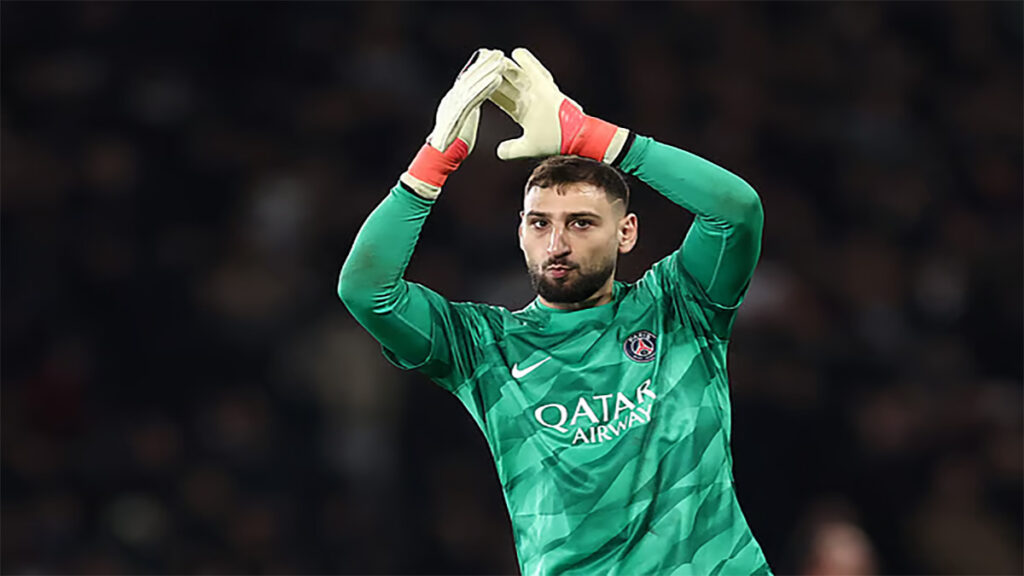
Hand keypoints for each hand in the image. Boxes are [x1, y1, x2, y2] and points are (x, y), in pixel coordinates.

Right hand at [401, 48, 504, 198]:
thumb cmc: (452, 147)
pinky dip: (485, 87)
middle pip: (469, 78)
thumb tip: (472, 105)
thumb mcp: (462, 125)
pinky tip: (498, 79)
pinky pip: (473, 98)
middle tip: (498, 53)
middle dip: (484, 64)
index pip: (467, 81)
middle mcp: (450, 100)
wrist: (439, 158)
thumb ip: (466, 113)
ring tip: (501, 61)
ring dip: (487, 71)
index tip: (492, 58)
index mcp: (452, 102)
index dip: (479, 69)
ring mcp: (452, 105)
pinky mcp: (457, 114)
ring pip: (472, 84)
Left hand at [489, 48, 628, 162]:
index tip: (476, 84)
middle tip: (479, 63)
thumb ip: (513, 149)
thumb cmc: (556, 142)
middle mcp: (530, 99)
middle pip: (506, 84)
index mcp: (523, 111)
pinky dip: (527, 62)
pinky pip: (536, 72)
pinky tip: (516, 52)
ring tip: (491, 55)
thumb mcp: (528, 146)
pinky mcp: (548, 88)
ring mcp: (539, 92)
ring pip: (517, 76)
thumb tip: (498, 152)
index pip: (501, 99)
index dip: (489, 92)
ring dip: (504, 66)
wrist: (575, 139)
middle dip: (492, 75)